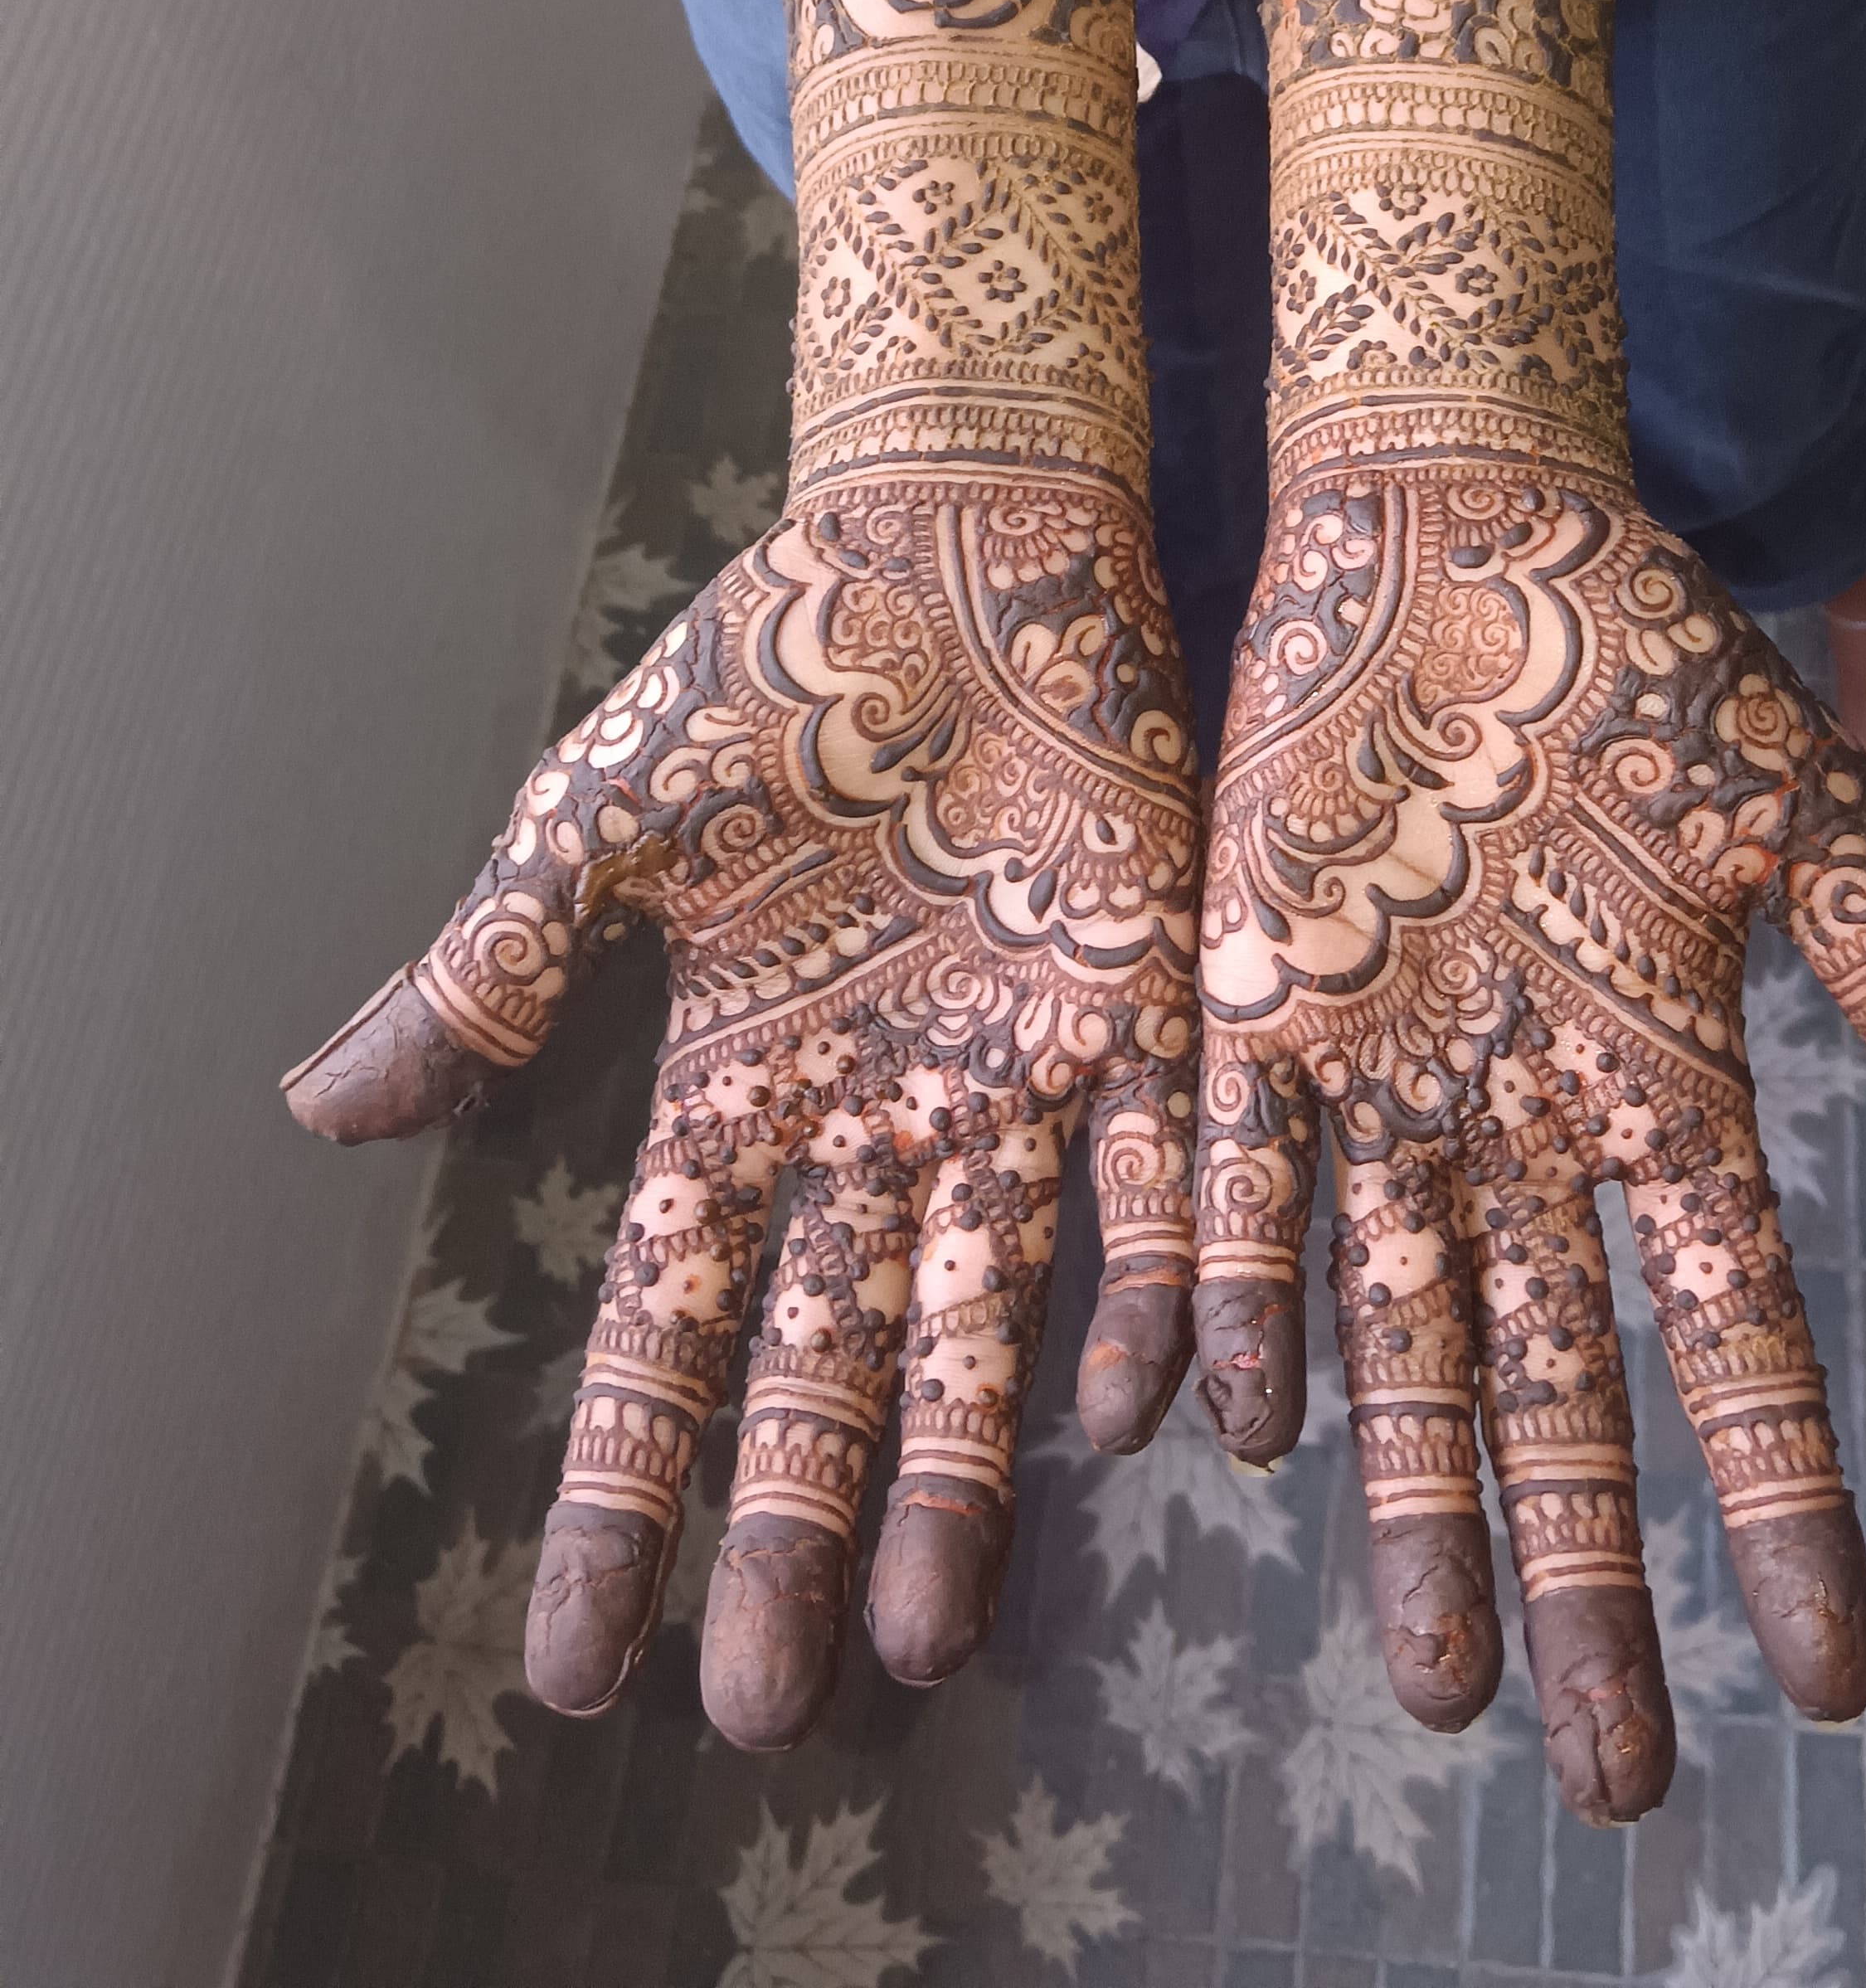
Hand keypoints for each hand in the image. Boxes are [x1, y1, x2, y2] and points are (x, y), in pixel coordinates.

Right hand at [286, 473, 1198, 1749]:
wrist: (956, 544)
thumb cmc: (770, 672)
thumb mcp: (603, 821)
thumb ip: (492, 972)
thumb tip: (317, 1111)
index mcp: (739, 1092)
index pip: (664, 1333)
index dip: (622, 1490)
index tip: (575, 1663)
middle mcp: (876, 1125)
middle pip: (827, 1369)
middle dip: (794, 1533)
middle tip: (774, 1709)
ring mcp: (1014, 1085)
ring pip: (990, 1328)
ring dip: (962, 1481)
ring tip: (932, 1635)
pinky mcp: (1148, 1020)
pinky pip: (1160, 1193)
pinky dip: (1155, 1300)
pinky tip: (1139, 1420)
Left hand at [1193, 460, 1865, 1823]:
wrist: (1458, 527)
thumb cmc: (1643, 657)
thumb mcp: (1796, 818)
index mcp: (1661, 1086)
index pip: (1735, 1338)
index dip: (1779, 1499)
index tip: (1839, 1675)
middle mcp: (1519, 1123)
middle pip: (1560, 1390)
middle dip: (1582, 1578)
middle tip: (1607, 1774)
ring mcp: (1381, 1079)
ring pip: (1397, 1335)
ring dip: (1414, 1502)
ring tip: (1436, 1680)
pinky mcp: (1250, 1007)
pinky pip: (1229, 1184)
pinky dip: (1221, 1297)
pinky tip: (1218, 1422)